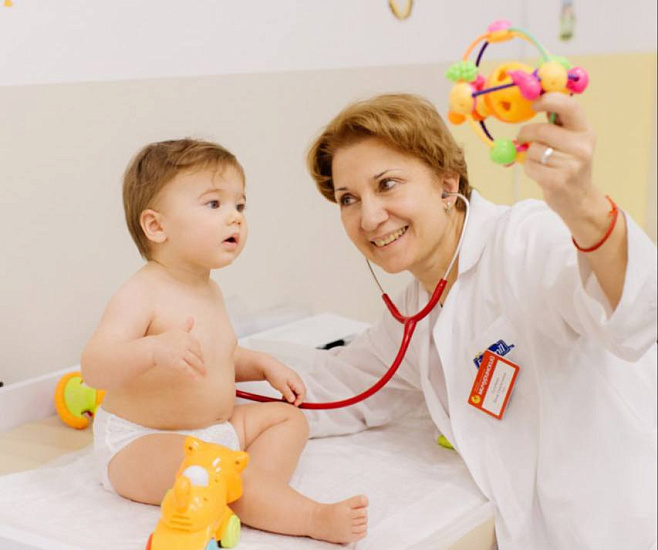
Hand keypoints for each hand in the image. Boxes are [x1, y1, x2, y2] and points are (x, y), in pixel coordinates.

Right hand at [152, 317, 206, 378]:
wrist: (151, 349)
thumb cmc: (164, 340)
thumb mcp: (176, 331)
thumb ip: (186, 326)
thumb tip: (192, 317)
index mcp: (187, 336)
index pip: (197, 346)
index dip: (199, 353)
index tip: (201, 359)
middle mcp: (185, 344)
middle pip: (198, 354)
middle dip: (201, 362)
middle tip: (205, 369)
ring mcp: (181, 353)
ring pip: (195, 362)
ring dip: (201, 369)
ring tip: (205, 375)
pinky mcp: (177, 362)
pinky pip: (187, 369)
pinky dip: (192, 375)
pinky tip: (197, 380)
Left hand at [261, 355, 305, 405]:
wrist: (267, 366)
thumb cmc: (274, 373)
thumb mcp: (280, 386)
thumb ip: (288, 394)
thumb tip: (293, 400)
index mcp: (295, 379)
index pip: (302, 392)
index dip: (300, 400)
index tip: (294, 405)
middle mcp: (296, 378)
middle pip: (301, 391)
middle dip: (297, 399)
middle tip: (290, 404)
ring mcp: (293, 378)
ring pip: (297, 390)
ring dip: (293, 396)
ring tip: (285, 400)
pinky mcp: (289, 379)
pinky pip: (293, 388)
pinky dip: (290, 393)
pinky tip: (283, 396)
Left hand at [516, 92, 596, 220]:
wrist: (579, 199)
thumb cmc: (568, 165)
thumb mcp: (570, 141)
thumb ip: (555, 124)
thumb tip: (530, 103)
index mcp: (585, 131)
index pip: (569, 107)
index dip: (549, 100)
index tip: (534, 103)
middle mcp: (582, 146)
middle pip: (542, 130)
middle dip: (526, 133)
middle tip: (523, 138)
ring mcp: (571, 164)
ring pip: (533, 150)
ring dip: (528, 155)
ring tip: (541, 162)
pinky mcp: (558, 181)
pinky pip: (530, 166)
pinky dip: (528, 168)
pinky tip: (540, 173)